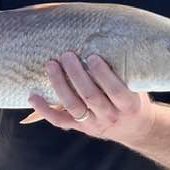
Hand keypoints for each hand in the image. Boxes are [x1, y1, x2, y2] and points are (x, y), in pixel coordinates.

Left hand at [27, 52, 156, 144]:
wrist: (136, 129)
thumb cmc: (134, 98)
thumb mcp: (136, 86)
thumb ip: (122, 72)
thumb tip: (106, 41)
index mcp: (128, 105)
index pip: (115, 90)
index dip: (103, 74)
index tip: (92, 57)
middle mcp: (111, 116)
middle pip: (90, 96)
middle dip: (76, 74)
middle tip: (67, 55)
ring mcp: (94, 124)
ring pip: (73, 106)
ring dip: (60, 85)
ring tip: (51, 65)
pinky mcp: (81, 128)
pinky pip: (59, 120)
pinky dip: (44, 109)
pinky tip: (33, 96)